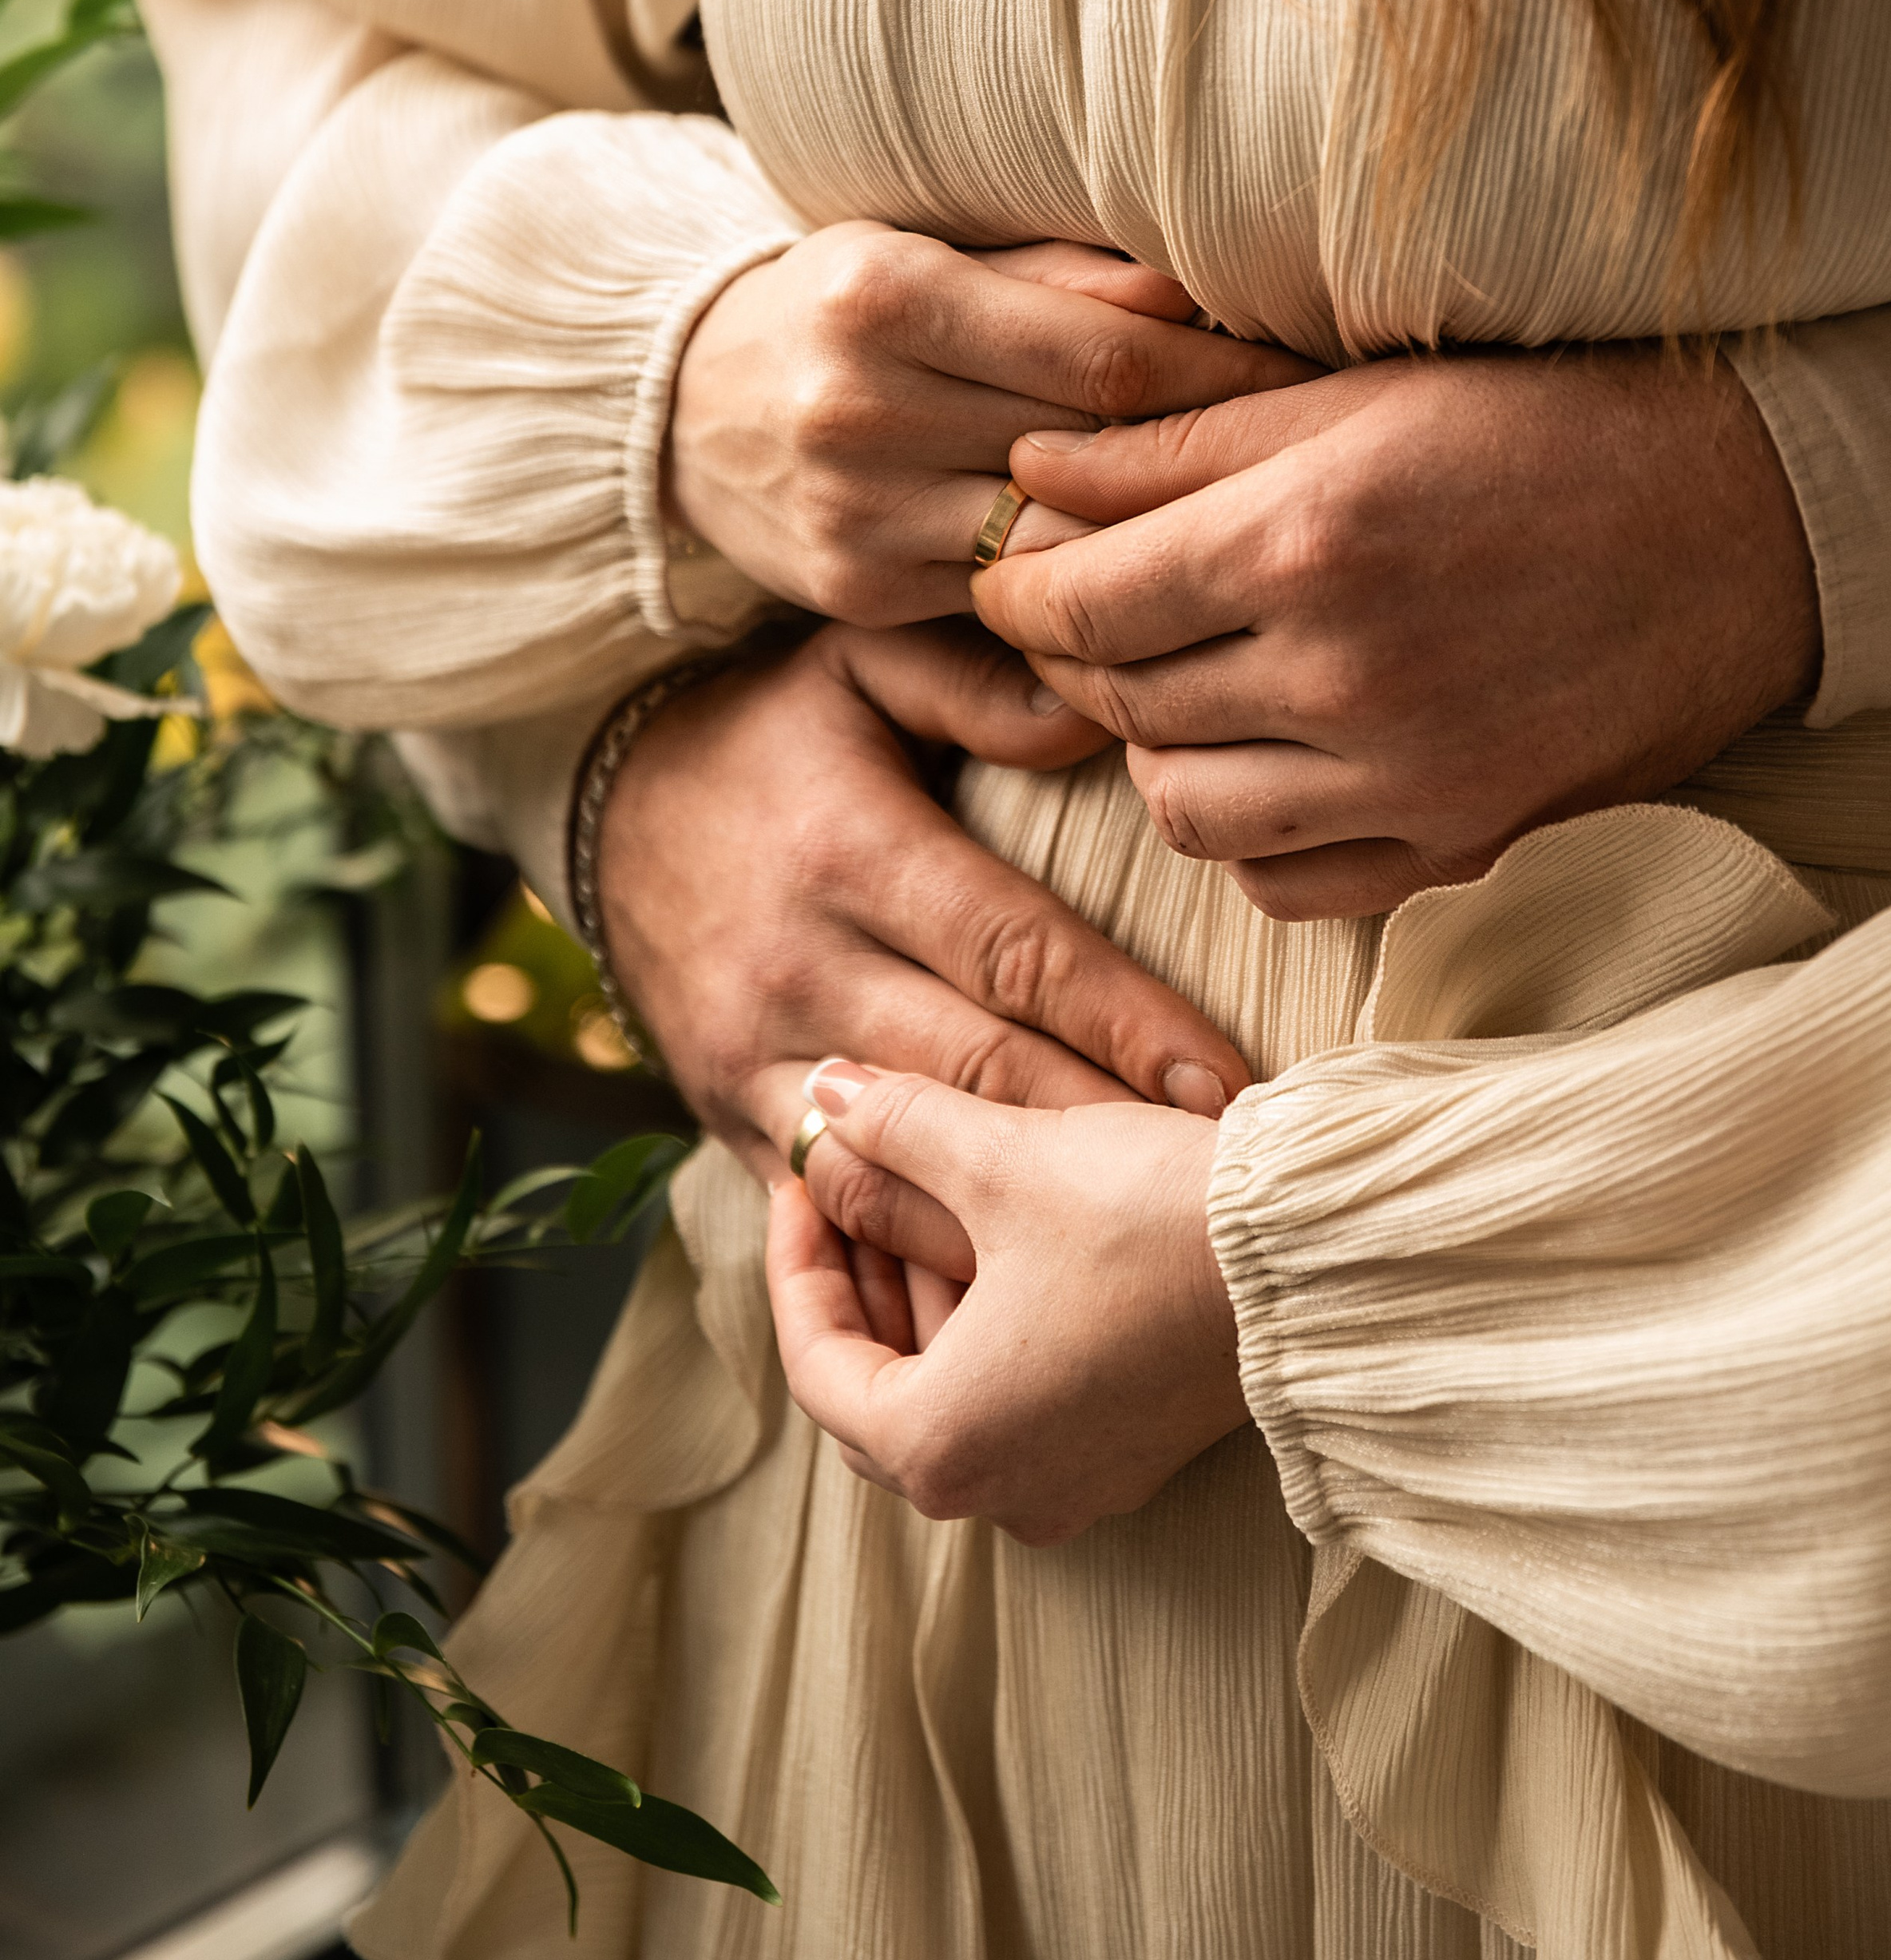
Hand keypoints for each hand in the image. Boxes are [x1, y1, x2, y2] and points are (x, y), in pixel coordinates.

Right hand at [597, 619, 1249, 1302]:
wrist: (599, 806)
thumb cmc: (769, 735)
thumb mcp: (855, 664)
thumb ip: (974, 684)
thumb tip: (1094, 715)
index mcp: (851, 853)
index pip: (1014, 953)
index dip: (1126, 1022)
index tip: (1223, 1082)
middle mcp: (800, 967)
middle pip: (980, 1078)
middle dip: (1104, 1139)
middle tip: (1220, 1184)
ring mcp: (754, 1057)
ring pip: (904, 1169)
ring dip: (1019, 1223)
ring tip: (1136, 1254)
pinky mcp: (727, 1118)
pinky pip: (831, 1210)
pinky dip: (916, 1258)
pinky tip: (1015, 1295)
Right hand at [667, 225, 1311, 623]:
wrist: (678, 409)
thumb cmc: (839, 312)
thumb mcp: (929, 254)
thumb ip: (1060, 278)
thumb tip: (1197, 293)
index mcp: (892, 297)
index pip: (1108, 353)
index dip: (1225, 373)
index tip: (1308, 381)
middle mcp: (864, 407)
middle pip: (1092, 452)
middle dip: (1208, 459)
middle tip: (1309, 463)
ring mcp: (856, 514)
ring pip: (1057, 544)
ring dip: (1154, 539)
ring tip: (1246, 525)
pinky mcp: (855, 596)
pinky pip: (1004, 602)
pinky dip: (1079, 588)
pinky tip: (1148, 576)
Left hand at [768, 1060, 1246, 1543]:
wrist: (1323, 1260)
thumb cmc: (1150, 1221)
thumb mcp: (1003, 1160)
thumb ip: (897, 1128)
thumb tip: (825, 1096)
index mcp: (942, 1446)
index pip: (817, 1363)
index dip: (797, 1261)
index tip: (802, 1179)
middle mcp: (1000, 1493)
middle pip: (878, 1390)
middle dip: (860, 1278)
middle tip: (850, 1181)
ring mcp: (1074, 1483)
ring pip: (951, 1394)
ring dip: (925, 1295)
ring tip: (924, 1186)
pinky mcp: (1132, 1452)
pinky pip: (1020, 1400)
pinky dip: (989, 1323)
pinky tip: (1000, 1237)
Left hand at [974, 345, 1820, 917]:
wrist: (1737, 528)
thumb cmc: (1539, 431)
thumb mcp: (1348, 398)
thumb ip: (1174, 442)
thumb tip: (1030, 473)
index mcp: (1306, 539)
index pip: (1080, 602)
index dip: (1021, 591)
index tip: (1013, 575)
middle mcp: (1348, 672)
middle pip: (1123, 701)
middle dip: (1078, 659)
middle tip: (1085, 619)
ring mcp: (1409, 776)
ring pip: (1183, 808)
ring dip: (1154, 749)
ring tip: (1179, 687)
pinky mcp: (1462, 844)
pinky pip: (1282, 881)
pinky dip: (1244, 834)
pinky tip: (1263, 762)